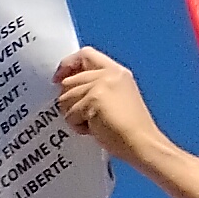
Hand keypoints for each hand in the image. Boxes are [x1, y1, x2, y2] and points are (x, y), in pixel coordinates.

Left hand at [53, 47, 174, 169]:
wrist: (141, 142)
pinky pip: (70, 114)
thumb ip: (95, 87)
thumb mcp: (115, 98)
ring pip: (65, 98)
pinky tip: (95, 129)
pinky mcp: (94, 98)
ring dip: (74, 116)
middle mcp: (109, 74)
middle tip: (85, 116)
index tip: (57, 79)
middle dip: (69, 102)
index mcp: (117, 72)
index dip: (67, 64)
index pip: (85, 54)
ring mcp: (101, 84)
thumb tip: (65, 89)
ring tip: (94, 123)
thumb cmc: (127, 129)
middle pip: (68, 81)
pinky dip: (78, 126)